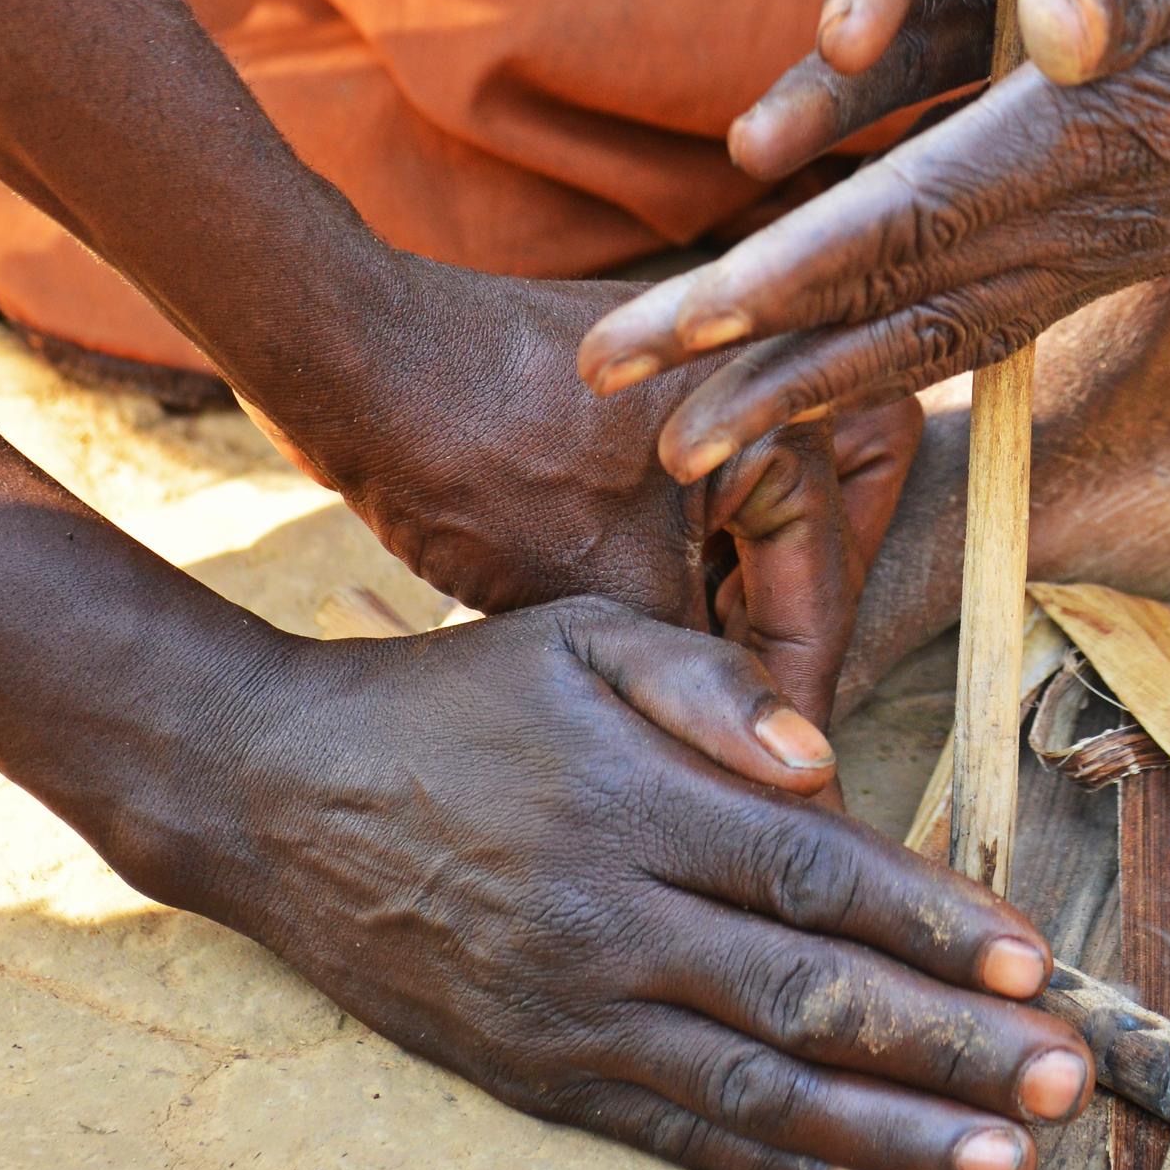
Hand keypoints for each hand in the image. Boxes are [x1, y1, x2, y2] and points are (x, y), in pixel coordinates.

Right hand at [168, 599, 1090, 1169]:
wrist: (284, 796)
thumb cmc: (459, 698)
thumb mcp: (579, 635)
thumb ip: (706, 681)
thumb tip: (823, 759)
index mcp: (636, 802)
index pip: (815, 874)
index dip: (932, 925)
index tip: (1035, 964)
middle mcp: (612, 919)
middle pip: (809, 997)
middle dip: (952, 1048)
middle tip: (1072, 1085)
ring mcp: (572, 1009)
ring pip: (756, 1089)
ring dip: (893, 1133)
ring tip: (1003, 1166)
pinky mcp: (536, 1071)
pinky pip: (673, 1133)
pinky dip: (775, 1169)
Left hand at [254, 258, 921, 728]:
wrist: (348, 354)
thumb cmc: (474, 449)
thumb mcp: (600, 585)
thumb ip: (698, 675)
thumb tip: (768, 772)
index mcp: (784, 411)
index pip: (820, 596)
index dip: (795, 714)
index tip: (787, 815)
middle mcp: (765, 391)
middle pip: (800, 573)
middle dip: (765, 668)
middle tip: (729, 773)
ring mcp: (703, 401)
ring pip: (742, 558)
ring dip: (713, 634)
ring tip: (673, 737)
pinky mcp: (642, 423)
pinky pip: (690, 528)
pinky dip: (668, 591)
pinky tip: (625, 669)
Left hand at [576, 0, 1169, 473]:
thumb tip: (1057, 12)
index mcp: (1103, 130)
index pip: (914, 219)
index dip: (785, 274)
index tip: (672, 329)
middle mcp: (1100, 208)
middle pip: (896, 303)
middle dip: (753, 362)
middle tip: (625, 413)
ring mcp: (1119, 236)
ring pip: (936, 329)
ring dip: (810, 385)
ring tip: (700, 439)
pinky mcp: (1134, 233)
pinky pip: (990, 317)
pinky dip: (898, 359)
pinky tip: (846, 378)